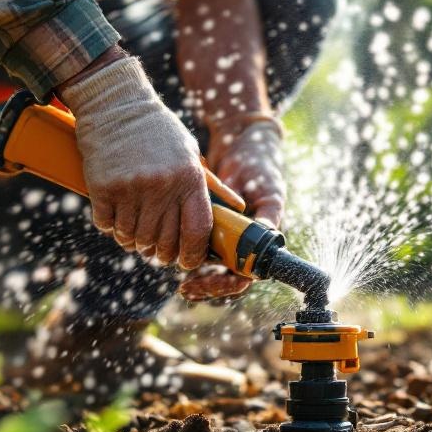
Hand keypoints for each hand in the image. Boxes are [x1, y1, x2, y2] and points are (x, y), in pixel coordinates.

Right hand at [59, 51, 236, 269]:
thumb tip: (238, 208)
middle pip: (164, 242)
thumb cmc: (158, 132)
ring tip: (136, 234)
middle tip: (158, 251)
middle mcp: (162, 186)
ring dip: (135, 242)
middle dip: (162, 254)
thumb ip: (212, 186)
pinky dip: (112, 228)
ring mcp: (131, 188)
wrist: (116, 105)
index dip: (192, 255)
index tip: (187, 261)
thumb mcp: (191, 154)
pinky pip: (108, 226)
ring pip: (134, 238)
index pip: (197, 232)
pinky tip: (117, 218)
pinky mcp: (103, 188)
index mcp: (189, 178)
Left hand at [178, 117, 286, 301]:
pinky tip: (162, 247)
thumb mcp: (269, 192)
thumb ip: (268, 214)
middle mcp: (239, 244)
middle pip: (222, 279)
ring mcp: (221, 236)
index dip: (224, 285)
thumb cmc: (260, 168)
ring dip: (189, 272)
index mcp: (257, 243)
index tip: (205, 282)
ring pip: (205, 266)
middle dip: (203, 286)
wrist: (241, 143)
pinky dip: (179, 247)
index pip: (242, 277)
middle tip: (185, 288)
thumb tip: (265, 235)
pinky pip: (192, 243)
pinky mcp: (204, 223)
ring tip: (173, 273)